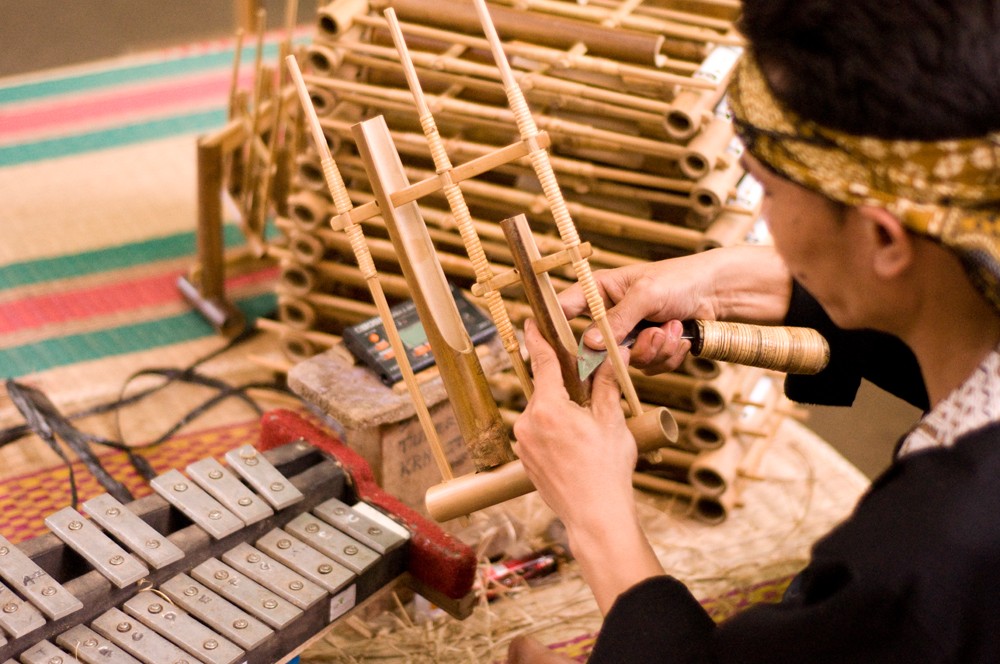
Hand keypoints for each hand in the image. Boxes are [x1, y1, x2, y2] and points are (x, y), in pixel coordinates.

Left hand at [514, 320, 637, 531]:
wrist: (595, 515)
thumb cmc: (606, 470)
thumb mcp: (612, 420)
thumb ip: (607, 383)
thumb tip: (615, 353)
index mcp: (548, 407)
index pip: (541, 362)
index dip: (537, 338)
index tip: (530, 322)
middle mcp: (528, 422)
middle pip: (544, 389)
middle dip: (563, 386)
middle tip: (586, 391)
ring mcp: (523, 443)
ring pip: (541, 412)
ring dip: (560, 411)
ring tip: (586, 430)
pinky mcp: (524, 459)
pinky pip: (537, 433)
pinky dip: (553, 430)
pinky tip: (575, 445)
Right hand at [559, 246, 792, 374]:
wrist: (718, 293)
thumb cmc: (680, 280)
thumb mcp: (646, 295)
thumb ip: (617, 320)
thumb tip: (591, 346)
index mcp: (599, 291)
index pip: (564, 310)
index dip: (553, 328)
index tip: (550, 347)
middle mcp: (610, 315)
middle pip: (598, 349)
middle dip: (631, 346)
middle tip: (653, 333)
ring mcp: (629, 336)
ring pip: (626, 362)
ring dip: (656, 350)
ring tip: (674, 329)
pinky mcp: (649, 350)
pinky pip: (649, 368)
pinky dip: (668, 356)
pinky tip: (681, 337)